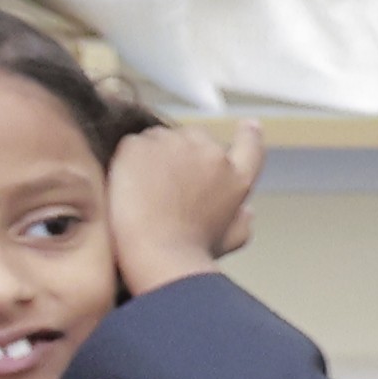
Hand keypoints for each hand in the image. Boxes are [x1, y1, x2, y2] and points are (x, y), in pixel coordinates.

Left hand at [102, 119, 263, 300]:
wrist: (158, 251)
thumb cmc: (192, 252)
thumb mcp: (230, 240)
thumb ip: (243, 222)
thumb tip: (247, 211)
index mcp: (237, 176)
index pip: (250, 143)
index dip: (248, 133)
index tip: (247, 126)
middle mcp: (211, 154)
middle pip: (196, 137)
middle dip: (182, 152)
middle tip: (163, 181)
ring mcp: (175, 145)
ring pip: (160, 137)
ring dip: (152, 155)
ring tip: (143, 188)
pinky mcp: (140, 145)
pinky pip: (132, 143)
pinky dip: (128, 161)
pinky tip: (127, 185)